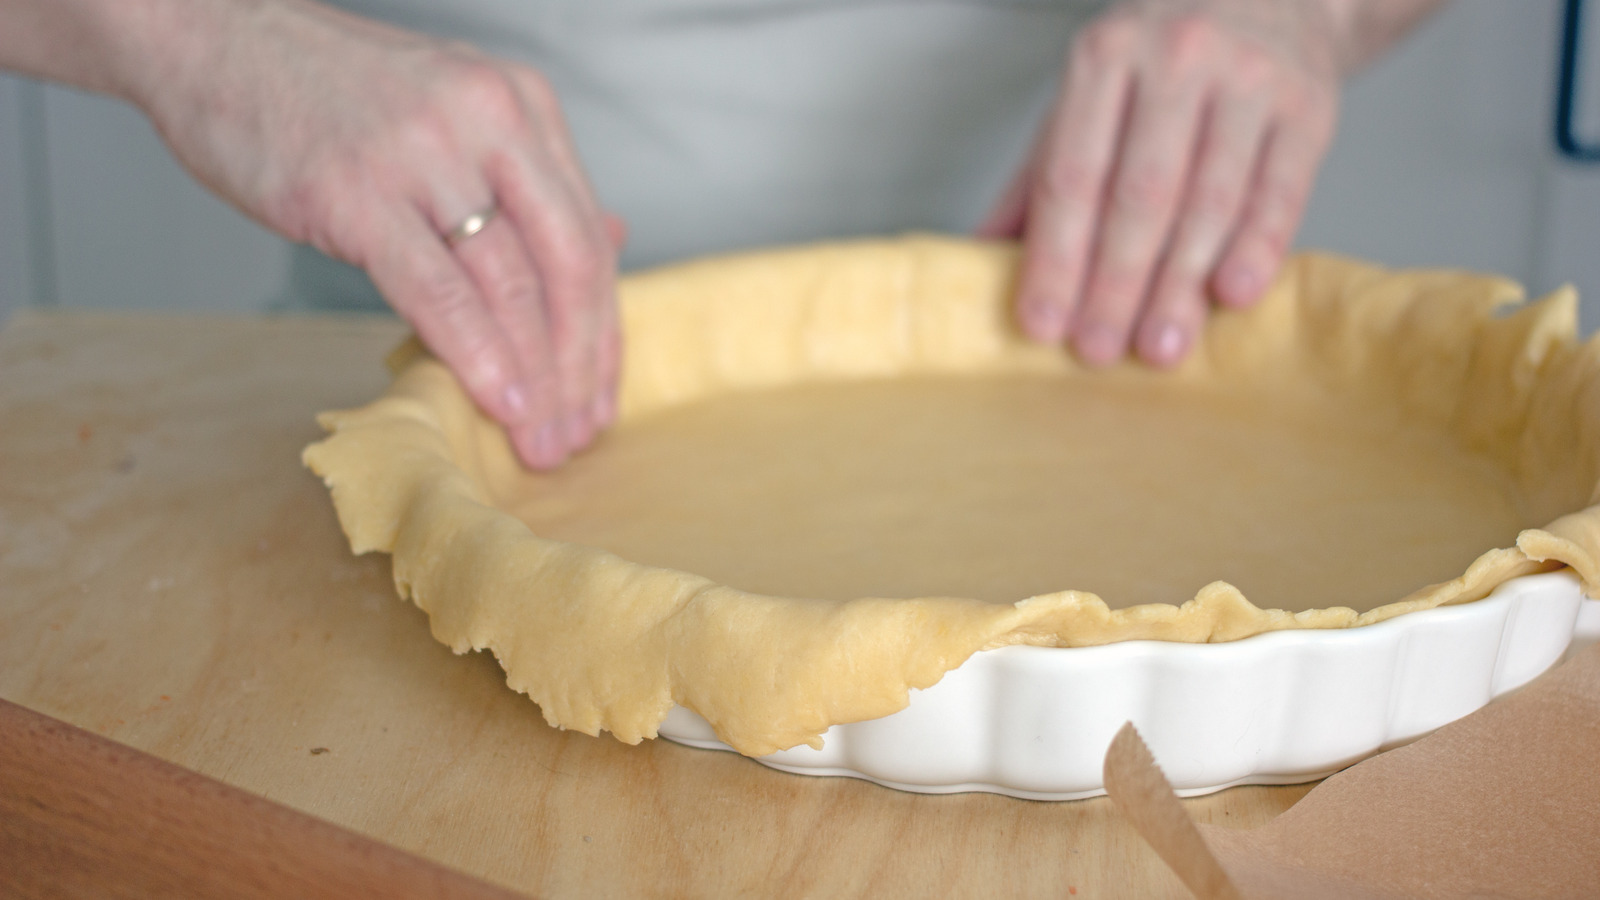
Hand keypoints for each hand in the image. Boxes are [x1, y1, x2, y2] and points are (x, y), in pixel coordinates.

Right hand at [136, 1, 620, 467]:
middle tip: (577, 434)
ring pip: (511, 285)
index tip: (598, 395)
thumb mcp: (456, 114)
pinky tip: (498, 400)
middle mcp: (490, 121)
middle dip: (580, 366)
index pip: (588, 237)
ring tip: (539, 438)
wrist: (214, 38)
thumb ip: (529, 180)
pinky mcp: (358, 192)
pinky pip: (438, 290)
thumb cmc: (329, 88)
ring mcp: (426, 154)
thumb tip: (609, 237)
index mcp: (522, 106)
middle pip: (567, 266)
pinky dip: (477, 354)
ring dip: (535, 378)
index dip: (601, 331)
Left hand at [980, 0, 1342, 367]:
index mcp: (1105, 57)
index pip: (1072, 175)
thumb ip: (1037, 180)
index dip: (1055, 257)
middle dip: (1114, 283)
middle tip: (1097, 351)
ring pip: (1209, 200)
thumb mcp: (1087, 100)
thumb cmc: (1160, 64)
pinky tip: (1231, 296)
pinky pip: (1279, 192)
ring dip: (1180, 284)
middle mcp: (1177, 58)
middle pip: (1139, 194)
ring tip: (1159, 347)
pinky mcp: (1309, 107)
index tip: (1042, 323)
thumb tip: (976, 262)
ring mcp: (1249, 79)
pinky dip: (1257, 250)